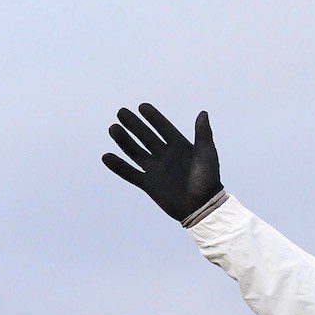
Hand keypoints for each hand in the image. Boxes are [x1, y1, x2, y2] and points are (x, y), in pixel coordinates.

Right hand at [101, 103, 222, 221]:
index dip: (153, 118)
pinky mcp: (149, 185)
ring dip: (124, 141)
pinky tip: (106, 156)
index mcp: (180, 147)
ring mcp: (156, 170)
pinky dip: (118, 166)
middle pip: (146, 137)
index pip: (163, 128)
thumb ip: (203, 134)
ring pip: (136, 152)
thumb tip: (203, 112)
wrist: (202, 207)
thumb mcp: (206, 154)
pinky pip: (130, 174)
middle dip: (134, 125)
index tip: (142, 107)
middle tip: (121, 112)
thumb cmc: (208, 180)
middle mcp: (166, 156)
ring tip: (113, 128)